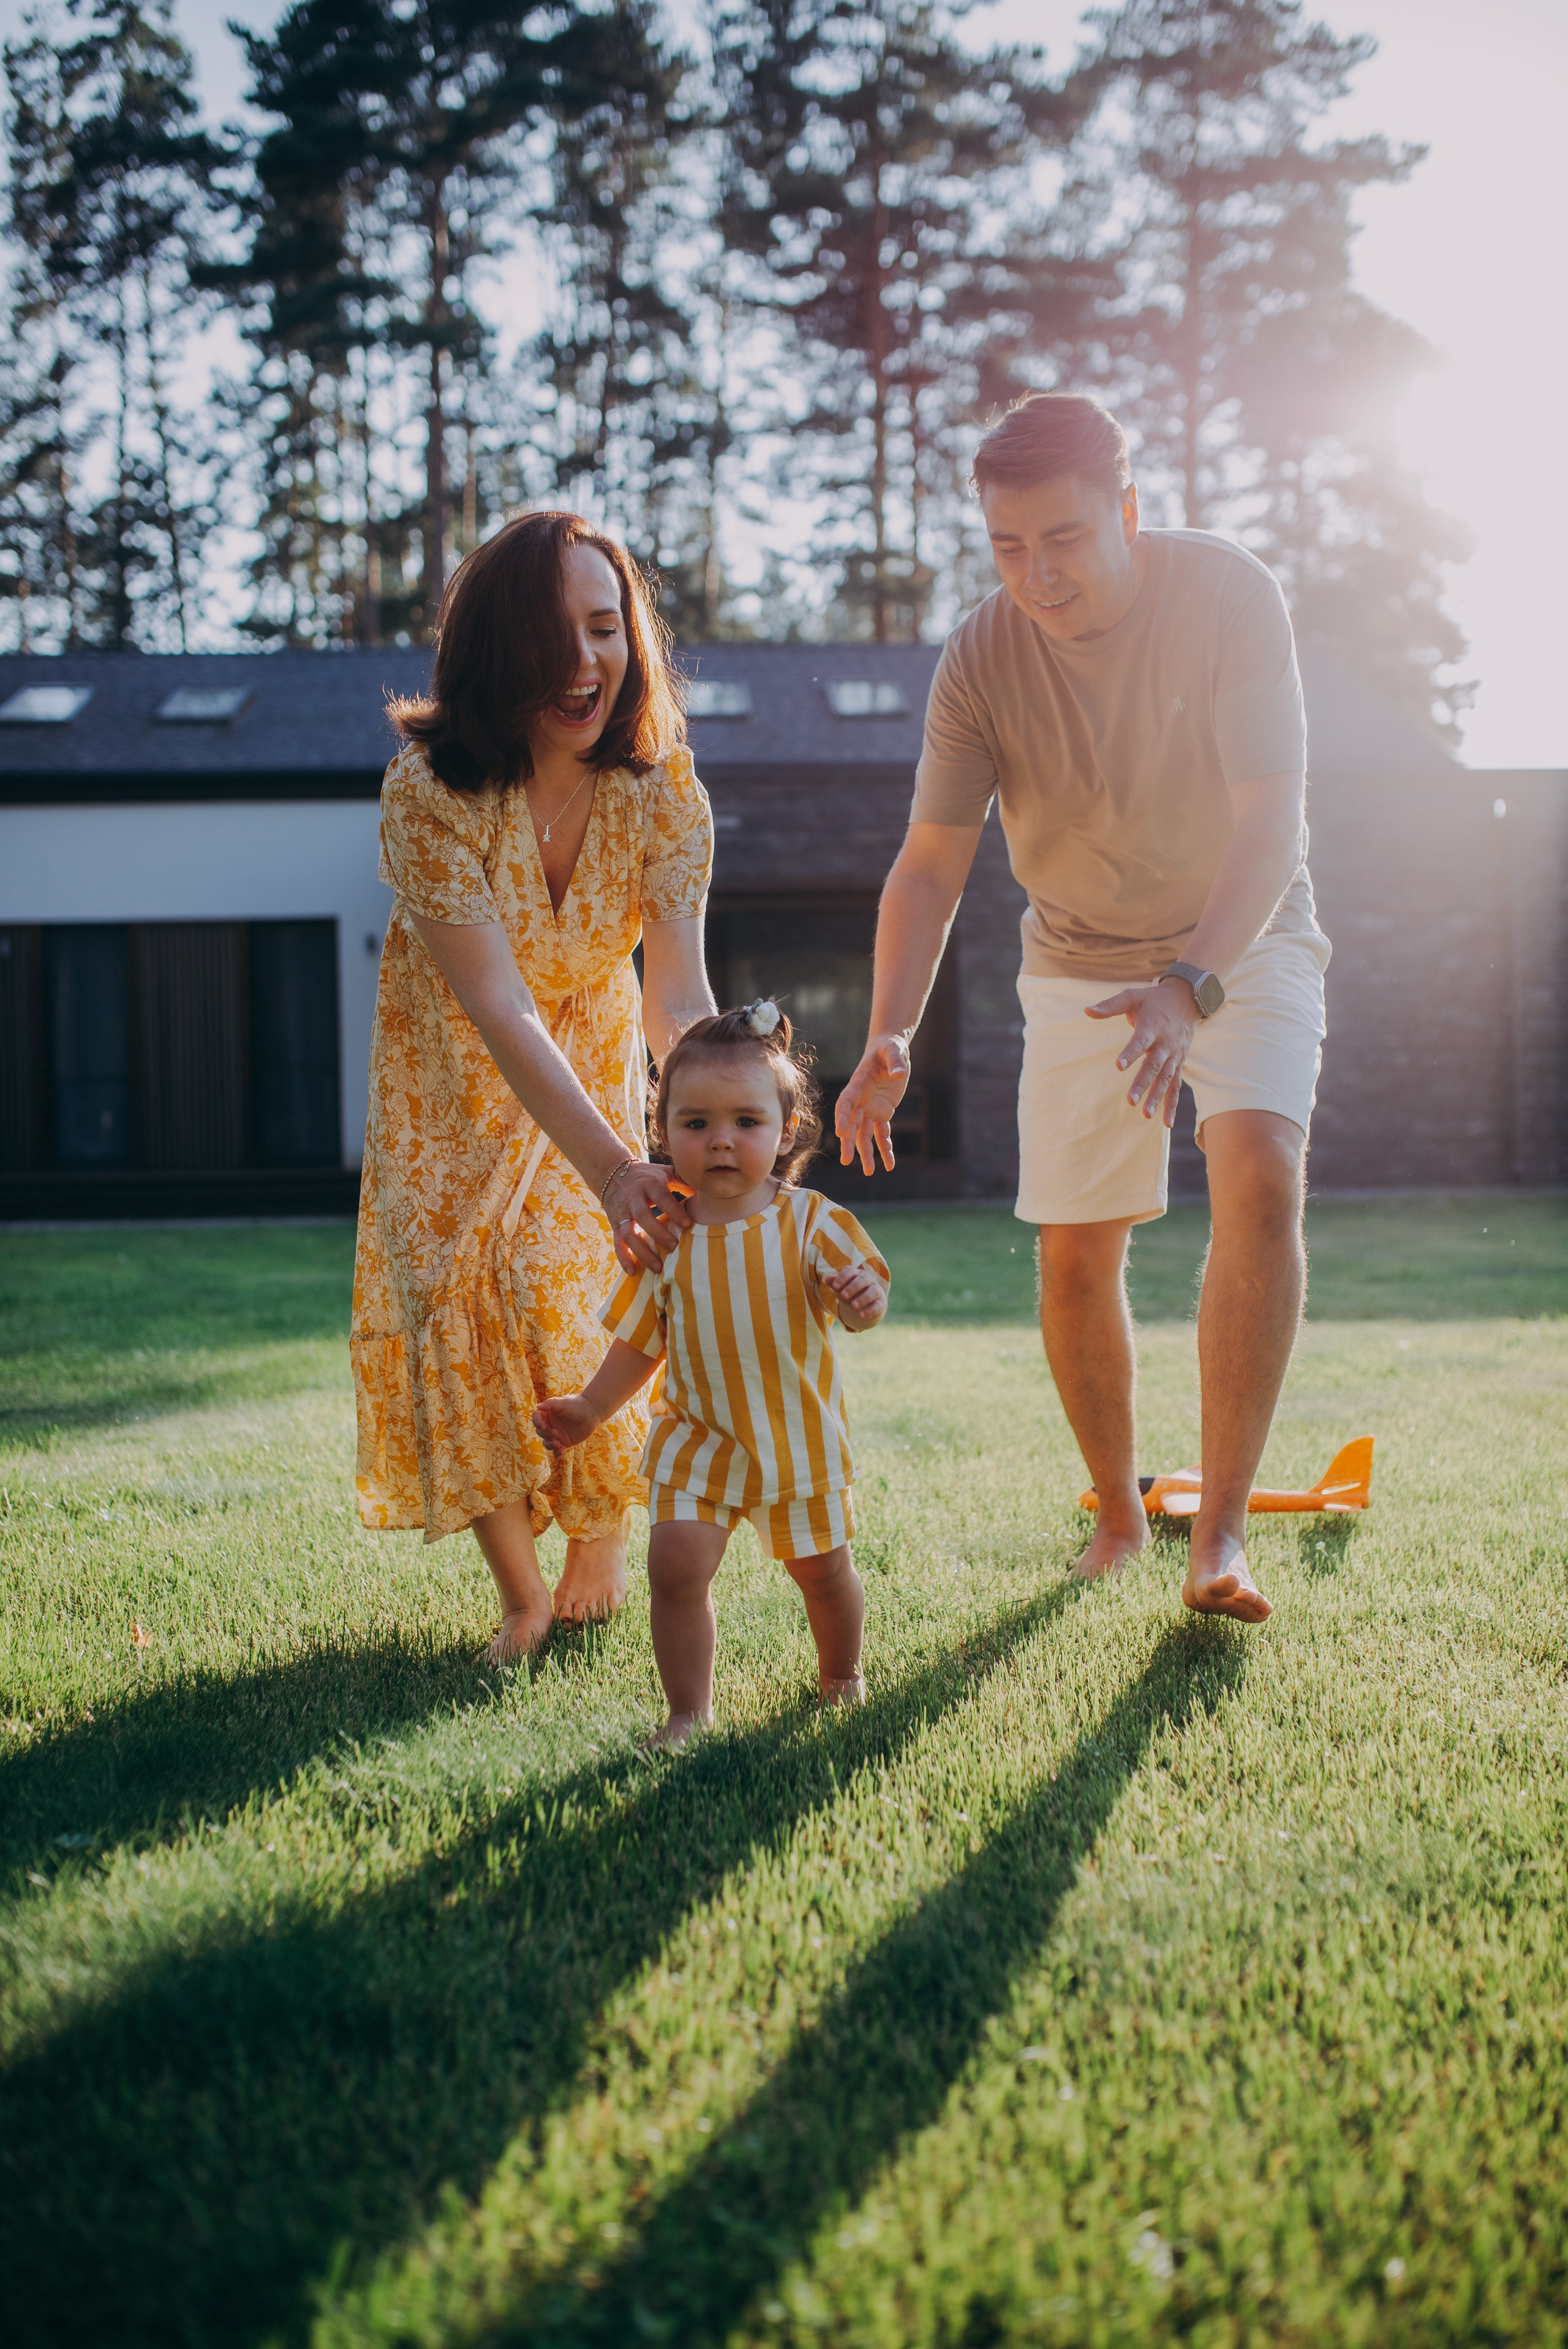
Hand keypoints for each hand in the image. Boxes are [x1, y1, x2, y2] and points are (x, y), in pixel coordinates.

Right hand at [533, 1394, 599, 1454]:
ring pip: (547, 1442)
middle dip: (546, 1434)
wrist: (592, 1413)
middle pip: (540, 1432)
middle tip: (556, 1433)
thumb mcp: (563, 1402)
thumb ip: (550, 1404)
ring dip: (549, 1445)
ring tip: (558, 1443)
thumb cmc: (578, 1405)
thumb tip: (537, 1406)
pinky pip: (557, 1450)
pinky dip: (557, 1452)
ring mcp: (558, 1434)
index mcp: (548, 1414)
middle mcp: (551, 1424)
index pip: (536, 1418)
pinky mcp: (565, 1442)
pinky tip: (561, 1450)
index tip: (544, 1426)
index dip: (537, 1423)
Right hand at [601, 1159, 692, 1272]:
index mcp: (649, 1184)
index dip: (673, 1210)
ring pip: (628, 1234)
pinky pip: (617, 1243)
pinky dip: (624, 1258)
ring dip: (642, 1252)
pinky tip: (633, 1272)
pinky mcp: (614, 1225)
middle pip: (642, 1216)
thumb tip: (707, 1187)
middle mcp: (633, 1199)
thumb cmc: (648, 1176)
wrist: (613, 1174)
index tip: (688, 1225)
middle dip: (658, 1233)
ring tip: (658, 1268)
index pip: (661, 1197)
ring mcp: (622, 1213)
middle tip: (674, 1248)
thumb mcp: (665, 1172)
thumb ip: (684, 1179)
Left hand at [824, 1263, 887, 1328]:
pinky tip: (860, 1315)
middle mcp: (868, 1280)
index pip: (850, 1271)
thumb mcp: (842, 1288)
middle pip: (863, 1280)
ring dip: (863, 1298)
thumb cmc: (852, 1292)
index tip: (834, 1286)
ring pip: (872, 1292)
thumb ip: (835, 1283)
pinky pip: (877, 1306)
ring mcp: (876, 1291)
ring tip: (853, 1306)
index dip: (842, 1278)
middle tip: (843, 1295)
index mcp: (856, 1274)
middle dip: (852, 1287)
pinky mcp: (880, 1304)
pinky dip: (869, 1311)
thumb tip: (827, 1278)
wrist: (868, 1303)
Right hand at [834, 1035, 911, 1174]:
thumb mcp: (894, 1050)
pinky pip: (882, 1134)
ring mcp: (870, 1109)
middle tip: (846, 1160)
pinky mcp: (882, 1114)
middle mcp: (860, 1101)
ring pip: (865, 1135)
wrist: (891, 1052)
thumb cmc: (889, 1048)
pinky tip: (889, 1165)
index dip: (842, 1117)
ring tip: (870, 1172)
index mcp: (857, 1085)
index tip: (841, 1132)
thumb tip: (898, 1074)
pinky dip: (885, 1149)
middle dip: (849, 1142)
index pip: (846, 1103)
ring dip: (866, 1153)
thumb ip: (895, 1061)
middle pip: (852, 1125)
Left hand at [1085, 978, 1197, 1127]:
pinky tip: (1166, 1123)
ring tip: (1146, 1115)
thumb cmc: (1153, 1000)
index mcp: (1152, 1026)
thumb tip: (1086, 1011)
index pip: (1140, 1041)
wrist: (1188, 1000)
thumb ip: (1110, 1006)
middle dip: (1142, 1084)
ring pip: (1165, 1079)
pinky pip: (1176, 1087)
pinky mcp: (1179, 1064)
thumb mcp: (1132, 996)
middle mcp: (1165, 1043)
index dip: (1130, 1053)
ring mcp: (1174, 1056)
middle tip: (1130, 1101)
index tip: (1119, 1066)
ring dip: (1157, 1098)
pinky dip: (1172, 1105)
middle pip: (1153, 1066)